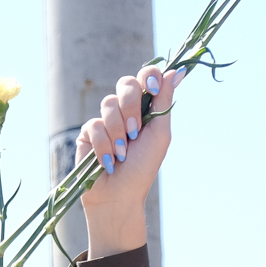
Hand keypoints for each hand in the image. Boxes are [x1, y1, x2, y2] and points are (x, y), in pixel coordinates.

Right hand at [76, 63, 184, 257]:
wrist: (118, 196)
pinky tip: (108, 161)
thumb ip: (164, 102)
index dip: (149, 76)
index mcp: (146, 107)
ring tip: (122, 154)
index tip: (153, 89)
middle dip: (131, 107)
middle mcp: (125, 110)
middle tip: (135, 131)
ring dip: (118, 131)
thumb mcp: (159, 134)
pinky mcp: (88, 133)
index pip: (147, 76)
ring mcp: (105, 120)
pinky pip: (94, 125)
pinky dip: (104, 145)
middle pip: (126, 83)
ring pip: (108, 104)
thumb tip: (178, 71)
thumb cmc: (143, 168)